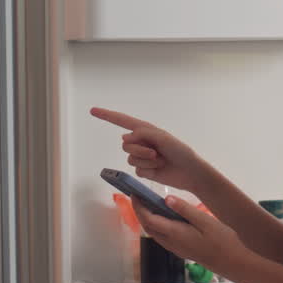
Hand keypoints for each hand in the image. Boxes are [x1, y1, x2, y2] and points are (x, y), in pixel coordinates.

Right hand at [91, 107, 215, 193]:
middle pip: (125, 145)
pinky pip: (136, 170)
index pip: (122, 121)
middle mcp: (142, 142)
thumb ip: (142, 134)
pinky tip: (159, 169)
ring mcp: (142, 157)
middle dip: (139, 150)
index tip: (92, 110)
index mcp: (146, 130)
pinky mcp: (144, 170)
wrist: (190, 171)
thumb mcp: (162, 137)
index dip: (107, 116)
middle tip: (155, 153)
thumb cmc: (180, 151)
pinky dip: (148, 170)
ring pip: (130, 158)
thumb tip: (125, 138)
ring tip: (160, 160)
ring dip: (145, 161)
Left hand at [133, 194, 253, 281]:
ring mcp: (176, 248)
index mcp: (176, 234)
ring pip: (154, 233)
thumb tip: (166, 199)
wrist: (232, 263)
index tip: (135, 194)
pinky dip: (158, 225)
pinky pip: (163, 236)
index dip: (139, 206)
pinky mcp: (181, 250)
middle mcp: (172, 243)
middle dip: (140, 211)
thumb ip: (184, 210)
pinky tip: (165, 216)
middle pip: (148, 227)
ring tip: (150, 203)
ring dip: (148, 218)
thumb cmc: (222, 241)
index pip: (149, 219)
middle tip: (140, 196)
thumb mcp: (205, 221)